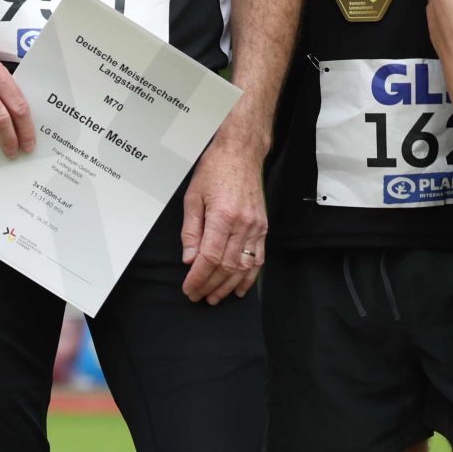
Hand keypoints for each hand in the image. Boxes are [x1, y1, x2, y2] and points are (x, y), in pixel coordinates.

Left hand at [179, 143, 267, 302]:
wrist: (240, 154)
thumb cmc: (214, 171)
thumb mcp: (192, 198)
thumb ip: (191, 231)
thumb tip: (189, 258)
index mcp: (223, 217)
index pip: (210, 257)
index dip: (198, 277)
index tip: (189, 288)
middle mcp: (243, 224)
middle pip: (227, 266)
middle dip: (210, 285)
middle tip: (197, 296)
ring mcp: (256, 227)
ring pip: (244, 266)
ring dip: (229, 285)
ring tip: (215, 297)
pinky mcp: (263, 227)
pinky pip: (258, 258)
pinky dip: (249, 276)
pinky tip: (240, 288)